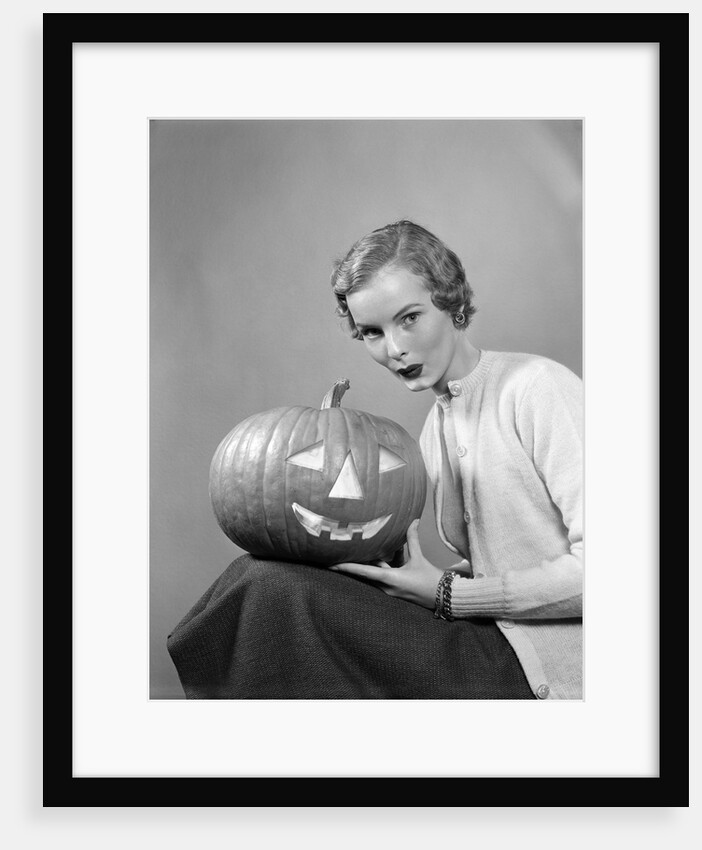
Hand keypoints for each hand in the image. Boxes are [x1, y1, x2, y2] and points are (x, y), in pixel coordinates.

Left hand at [329, 519, 444, 609]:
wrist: (444, 598)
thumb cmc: (430, 580)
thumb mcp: (419, 558)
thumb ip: (412, 539)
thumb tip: (413, 521)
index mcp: (389, 579)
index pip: (363, 572)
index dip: (346, 567)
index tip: (331, 564)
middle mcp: (386, 587)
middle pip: (365, 573)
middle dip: (353, 564)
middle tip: (337, 554)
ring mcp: (389, 591)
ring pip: (374, 574)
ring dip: (370, 563)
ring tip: (357, 552)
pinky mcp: (394, 591)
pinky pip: (383, 577)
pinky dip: (382, 566)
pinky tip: (383, 556)